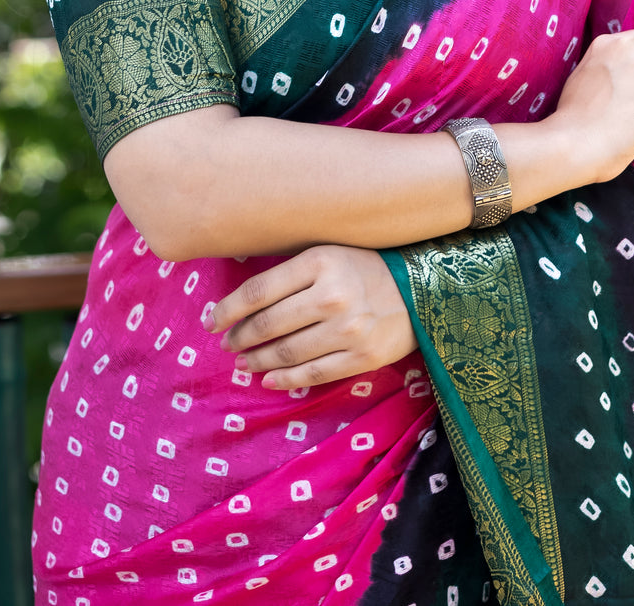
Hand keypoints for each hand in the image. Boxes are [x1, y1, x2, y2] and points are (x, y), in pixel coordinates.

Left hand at [208, 244, 418, 389]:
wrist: (422, 289)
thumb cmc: (366, 267)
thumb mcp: (328, 254)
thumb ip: (291, 272)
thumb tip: (241, 300)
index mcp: (320, 262)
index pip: (259, 291)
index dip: (228, 310)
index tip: (212, 321)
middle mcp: (332, 296)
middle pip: (268, 324)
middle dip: (240, 337)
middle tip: (227, 344)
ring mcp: (348, 330)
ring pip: (286, 352)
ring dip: (258, 360)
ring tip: (244, 362)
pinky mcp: (361, 357)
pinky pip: (313, 374)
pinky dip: (285, 380)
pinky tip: (269, 380)